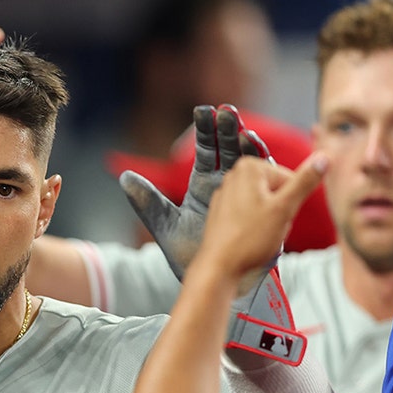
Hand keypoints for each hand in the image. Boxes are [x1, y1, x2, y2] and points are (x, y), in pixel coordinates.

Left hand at [121, 104, 270, 280]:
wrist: (210, 281)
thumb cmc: (186, 254)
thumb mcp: (165, 226)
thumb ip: (148, 202)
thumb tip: (124, 177)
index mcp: (202, 183)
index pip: (207, 148)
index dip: (206, 130)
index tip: (204, 111)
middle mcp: (224, 184)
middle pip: (230, 148)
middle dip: (230, 130)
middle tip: (228, 112)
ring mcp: (245, 195)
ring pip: (252, 164)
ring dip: (251, 148)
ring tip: (248, 136)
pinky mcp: (262, 211)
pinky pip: (267, 188)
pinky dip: (268, 174)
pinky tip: (267, 164)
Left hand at [197, 156, 327, 364]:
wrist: (220, 268)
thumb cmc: (250, 239)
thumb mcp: (284, 208)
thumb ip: (305, 181)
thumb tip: (325, 157)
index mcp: (249, 168)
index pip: (291, 180)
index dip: (291, 203)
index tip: (279, 217)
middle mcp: (234, 175)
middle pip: (278, 191)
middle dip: (281, 212)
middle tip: (269, 229)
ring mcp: (226, 194)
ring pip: (266, 205)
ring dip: (271, 222)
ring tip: (259, 236)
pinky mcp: (223, 212)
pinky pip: (251, 216)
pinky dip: (255, 228)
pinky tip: (249, 240)